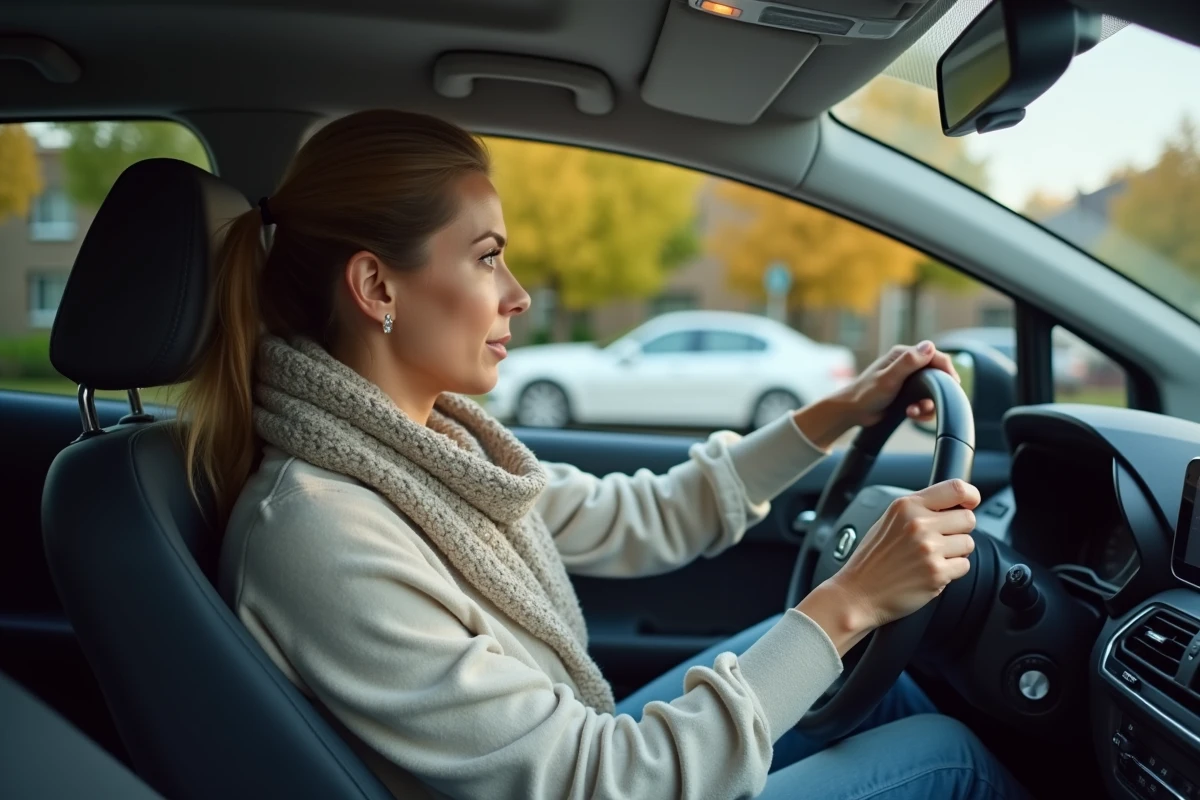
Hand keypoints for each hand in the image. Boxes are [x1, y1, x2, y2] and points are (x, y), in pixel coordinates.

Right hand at [796, 479, 978, 653]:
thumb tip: (954, 504)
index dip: (970, 496)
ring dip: (955, 552)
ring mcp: (929, 549)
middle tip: (940, 540)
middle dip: (959, 530)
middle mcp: (918, 524)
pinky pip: (964, 566)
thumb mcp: (889, 521)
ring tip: (931, 558)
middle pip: (968, 518)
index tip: (970, 503)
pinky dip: (951, 571)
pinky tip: (930, 571)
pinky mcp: (937, 573)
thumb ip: (919, 509)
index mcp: (907, 506)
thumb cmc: (872, 560)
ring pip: (968, 543)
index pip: (956, 488)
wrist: (857, 593)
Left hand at [838, 341, 960, 426]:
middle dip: (938, 391)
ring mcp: (908, 380)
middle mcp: (908, 365)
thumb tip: (929, 346)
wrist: (852, 412)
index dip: (947, 369)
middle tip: (933, 403)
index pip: (934, 356)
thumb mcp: (888, 378)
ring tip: (914, 411)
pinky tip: (911, 415)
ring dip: (928, 404)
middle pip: (937, 374)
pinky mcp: (908, 394)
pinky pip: (925, 401)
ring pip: (933, 391)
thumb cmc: (866, 393)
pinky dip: (922, 411)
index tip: (953, 384)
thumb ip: (908, 363)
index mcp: (903, 355)